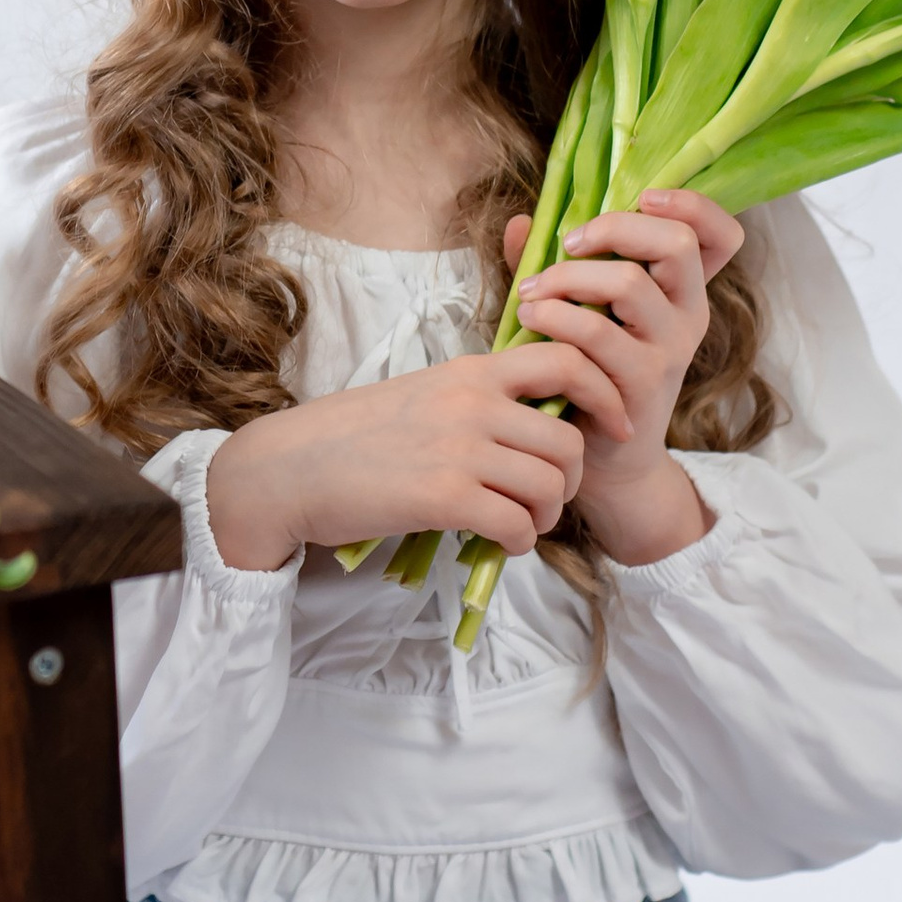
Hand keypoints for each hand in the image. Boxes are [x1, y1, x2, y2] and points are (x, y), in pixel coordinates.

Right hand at [204, 348, 589, 572]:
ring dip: (546, 515)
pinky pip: (518, 525)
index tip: (611, 425)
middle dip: (572, 479)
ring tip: (522, 522)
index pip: (567, 360)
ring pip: (550, 486)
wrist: (291, 468)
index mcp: (470, 371)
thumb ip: (478, 399)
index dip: (605, 393)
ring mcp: (459, 450)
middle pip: (569, 440)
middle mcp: (472, 403)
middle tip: (549, 497)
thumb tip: (536, 421)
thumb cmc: (354, 435)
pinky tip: (500, 541)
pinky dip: (520, 541)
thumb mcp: (424, 393)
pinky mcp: (444, 498)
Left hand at [498, 186, 745, 566]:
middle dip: (611, 229)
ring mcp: (670, 350)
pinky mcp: (642, 384)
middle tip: (565, 245)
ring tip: (529, 294)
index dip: (691, 205)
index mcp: (682, 289)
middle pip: (676, 244)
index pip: (719, 234)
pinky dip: (553, 319)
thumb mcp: (576, 310)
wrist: (600, 459)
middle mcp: (688, 314)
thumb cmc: (585, 373)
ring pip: (626, 283)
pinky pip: (595, 335)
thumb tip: (522, 221)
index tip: (643, 197)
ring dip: (565, 278)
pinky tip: (527, 324)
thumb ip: (555, 265)